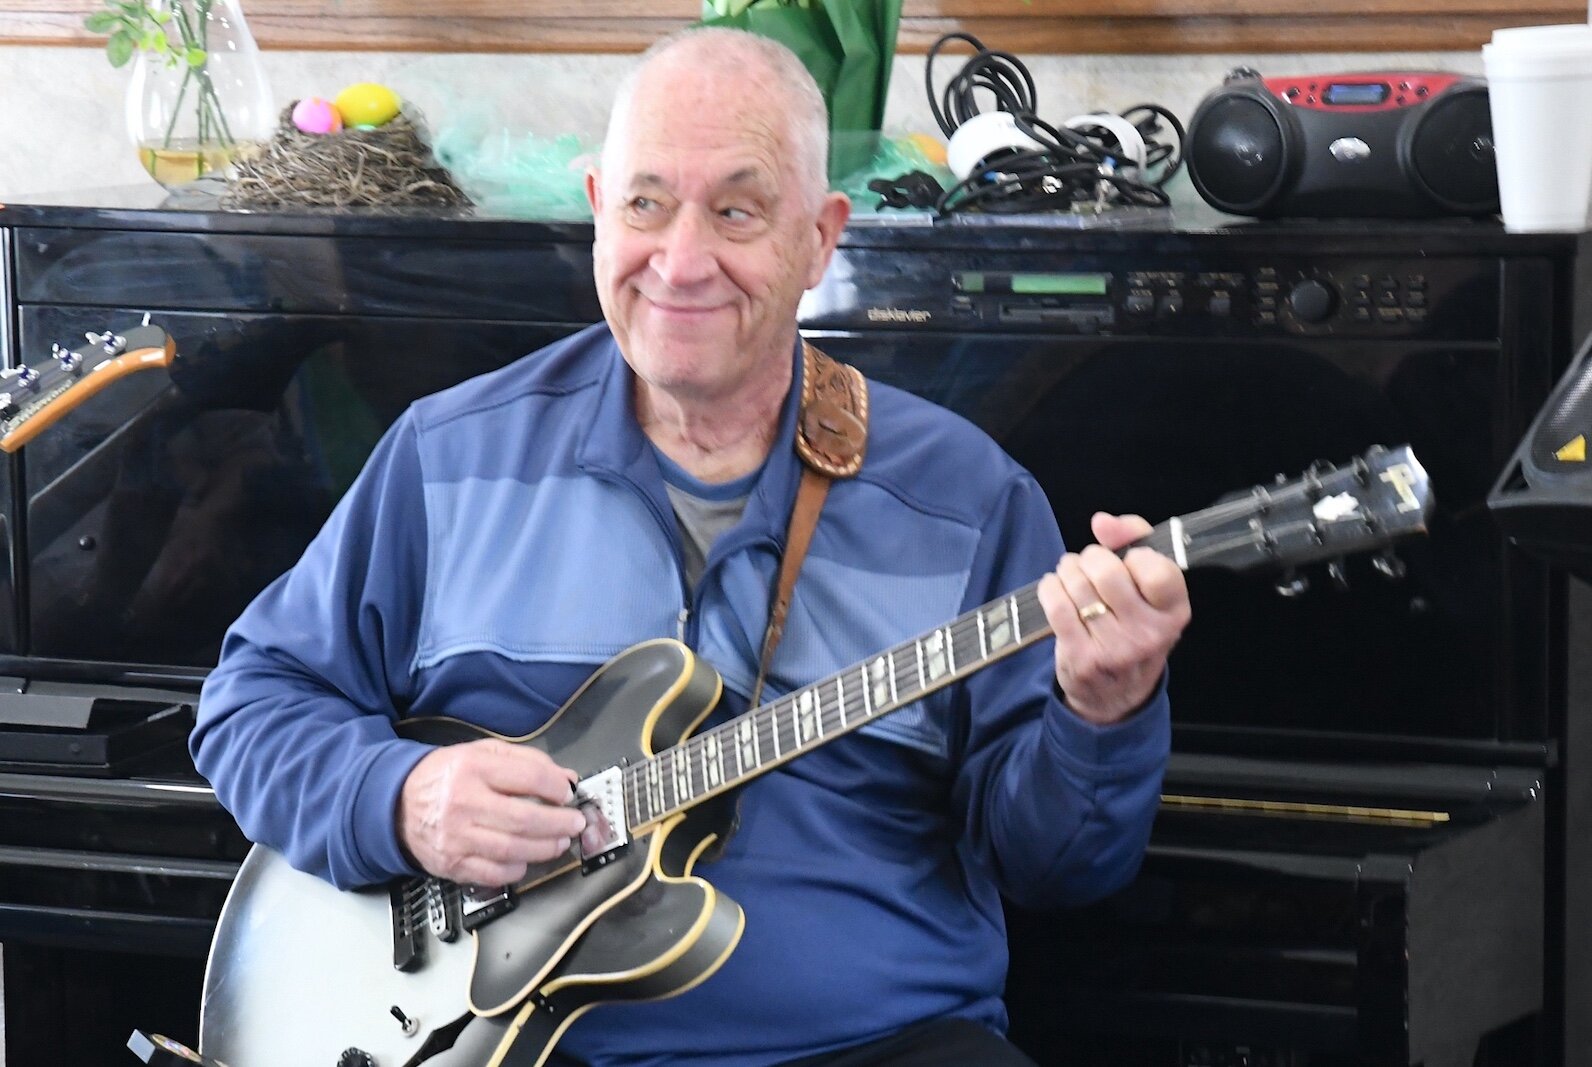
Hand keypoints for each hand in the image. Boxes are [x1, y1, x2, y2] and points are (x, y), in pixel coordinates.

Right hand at [397, 738, 586, 885]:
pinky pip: (495, 874)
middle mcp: (464, 803)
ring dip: (546, 848)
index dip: (557, 788)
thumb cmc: (447, 776)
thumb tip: (565, 779)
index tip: (568, 793)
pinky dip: (518, 869)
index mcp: (473, 768)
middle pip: (525, 819)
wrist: (397, 805)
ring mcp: (457, 838)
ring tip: (560, 842)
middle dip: (560, 823)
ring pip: (514, 850)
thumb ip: (526, 761)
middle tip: (576, 823)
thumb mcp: (482, 752)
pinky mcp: (453, 865)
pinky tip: (526, 859)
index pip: (529, 778)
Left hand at [1036, 512, 1191, 724]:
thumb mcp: (1149, 590)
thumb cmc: (1133, 628)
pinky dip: (1050, 587)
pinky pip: (1056, 605)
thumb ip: (1134, 541)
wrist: (1116, 695)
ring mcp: (1114, 649)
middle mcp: (1148, 633)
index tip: (1127, 560)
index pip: (1155, 569)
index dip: (1133, 555)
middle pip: (1107, 571)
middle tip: (1089, 564)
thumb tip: (1102, 522)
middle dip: (1091, 558)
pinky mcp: (1081, 657)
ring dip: (1068, 570)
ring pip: (1077, 584)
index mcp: (1174, 612)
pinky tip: (1055, 588)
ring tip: (1071, 575)